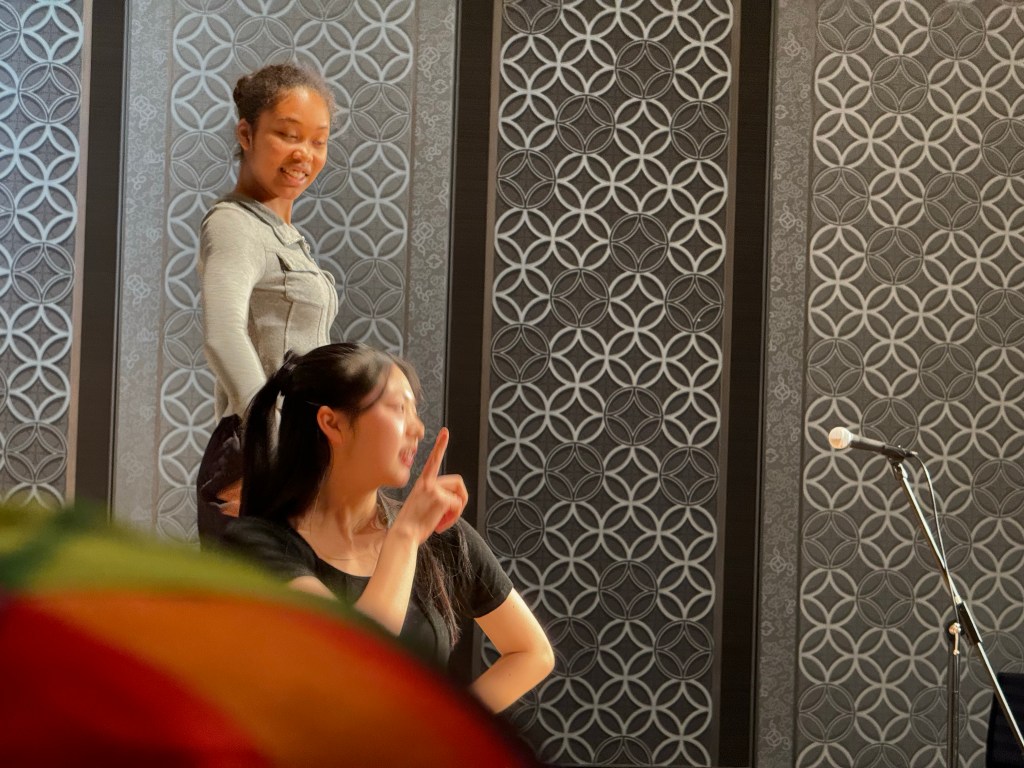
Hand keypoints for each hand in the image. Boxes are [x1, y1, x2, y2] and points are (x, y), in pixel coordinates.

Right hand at [395, 427, 467, 541]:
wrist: (403, 534)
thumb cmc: (411, 524)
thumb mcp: (421, 503)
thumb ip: (435, 496)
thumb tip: (454, 501)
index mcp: (422, 482)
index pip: (433, 460)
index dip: (440, 445)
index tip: (445, 432)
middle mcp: (428, 482)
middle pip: (458, 482)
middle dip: (461, 498)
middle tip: (452, 513)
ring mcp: (434, 489)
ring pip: (460, 495)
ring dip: (457, 511)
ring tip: (443, 521)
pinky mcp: (440, 499)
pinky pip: (458, 506)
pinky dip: (453, 518)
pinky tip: (439, 525)